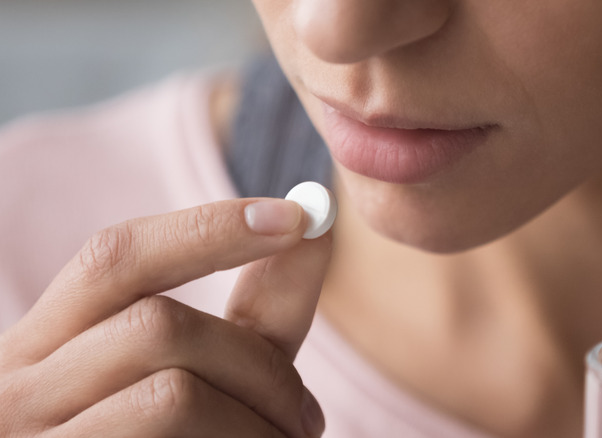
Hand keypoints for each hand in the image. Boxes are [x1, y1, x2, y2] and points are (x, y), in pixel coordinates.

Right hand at [0, 198, 328, 436]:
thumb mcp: (200, 375)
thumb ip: (252, 312)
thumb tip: (316, 225)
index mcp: (47, 345)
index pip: (116, 257)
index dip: (210, 228)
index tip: (299, 218)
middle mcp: (18, 391)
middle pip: (157, 326)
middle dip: (259, 364)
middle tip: (307, 419)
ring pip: (172, 394)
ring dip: (258, 419)